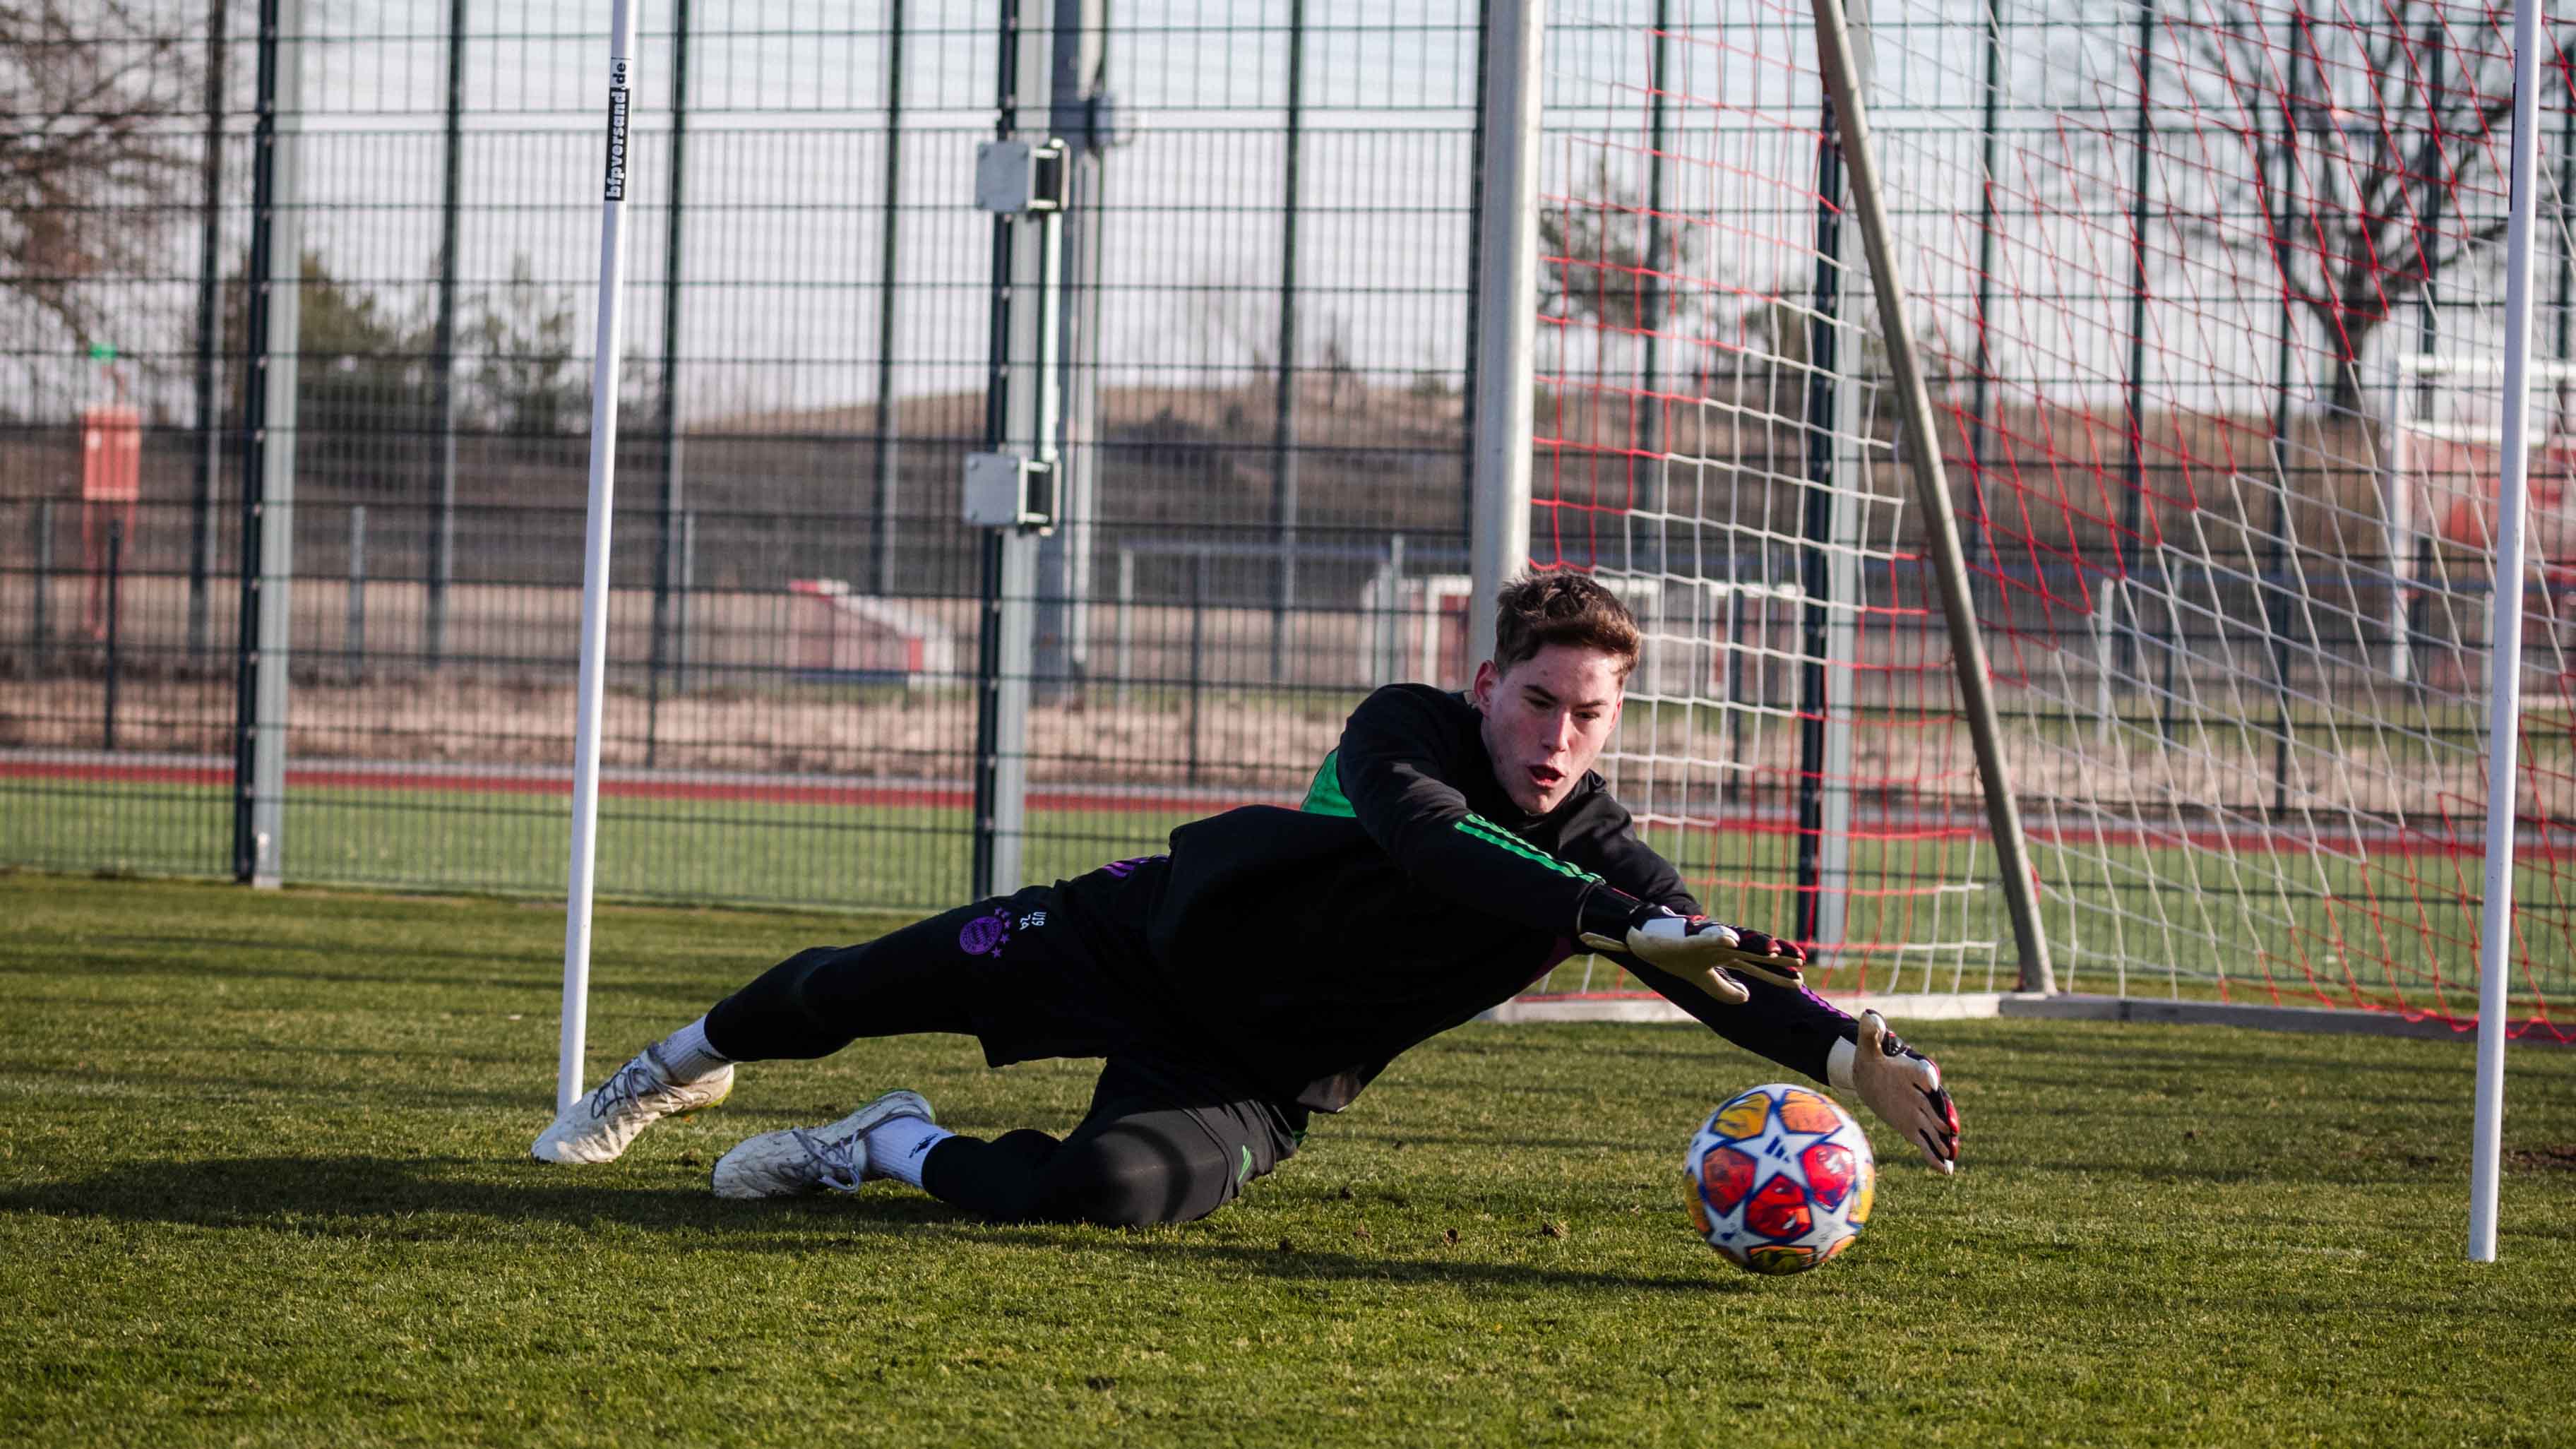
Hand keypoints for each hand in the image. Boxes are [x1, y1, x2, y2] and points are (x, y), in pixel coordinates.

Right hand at [1580, 906, 1806, 1004]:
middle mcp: (1722, 945)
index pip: (1757, 964)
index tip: (1800, 980)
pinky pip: (1707, 936)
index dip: (1777, 973)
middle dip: (1777, 957)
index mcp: (1725, 956)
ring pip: (1738, 941)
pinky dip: (1719, 937)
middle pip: (1755, 951)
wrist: (1647, 940)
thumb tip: (1747, 996)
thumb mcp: (1702, 979)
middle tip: (1802, 961)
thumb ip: (1724, 989)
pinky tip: (1732, 940)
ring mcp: (1708, 939)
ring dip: (1755, 944)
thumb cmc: (1676, 955)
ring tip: (1774, 950)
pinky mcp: (1690, 936)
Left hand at [1830, 1010, 1958, 1173]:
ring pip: (1934, 1127)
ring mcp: (1919, 1111)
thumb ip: (1870, 1032)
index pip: (1922, 1071)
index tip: (1929, 1080)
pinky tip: (1945, 1172)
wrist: (1870, 1076)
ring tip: (1952, 1155)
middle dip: (1943, 1118)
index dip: (1926, 1075)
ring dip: (1943, 1141)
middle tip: (1951, 1130)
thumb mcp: (1867, 1045)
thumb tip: (1869, 1015)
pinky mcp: (1912, 1126)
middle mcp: (1920, 1092)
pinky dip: (1935, 1156)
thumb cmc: (1871, 1058)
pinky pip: (1925, 1142)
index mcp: (1912, 1069)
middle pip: (1934, 1105)